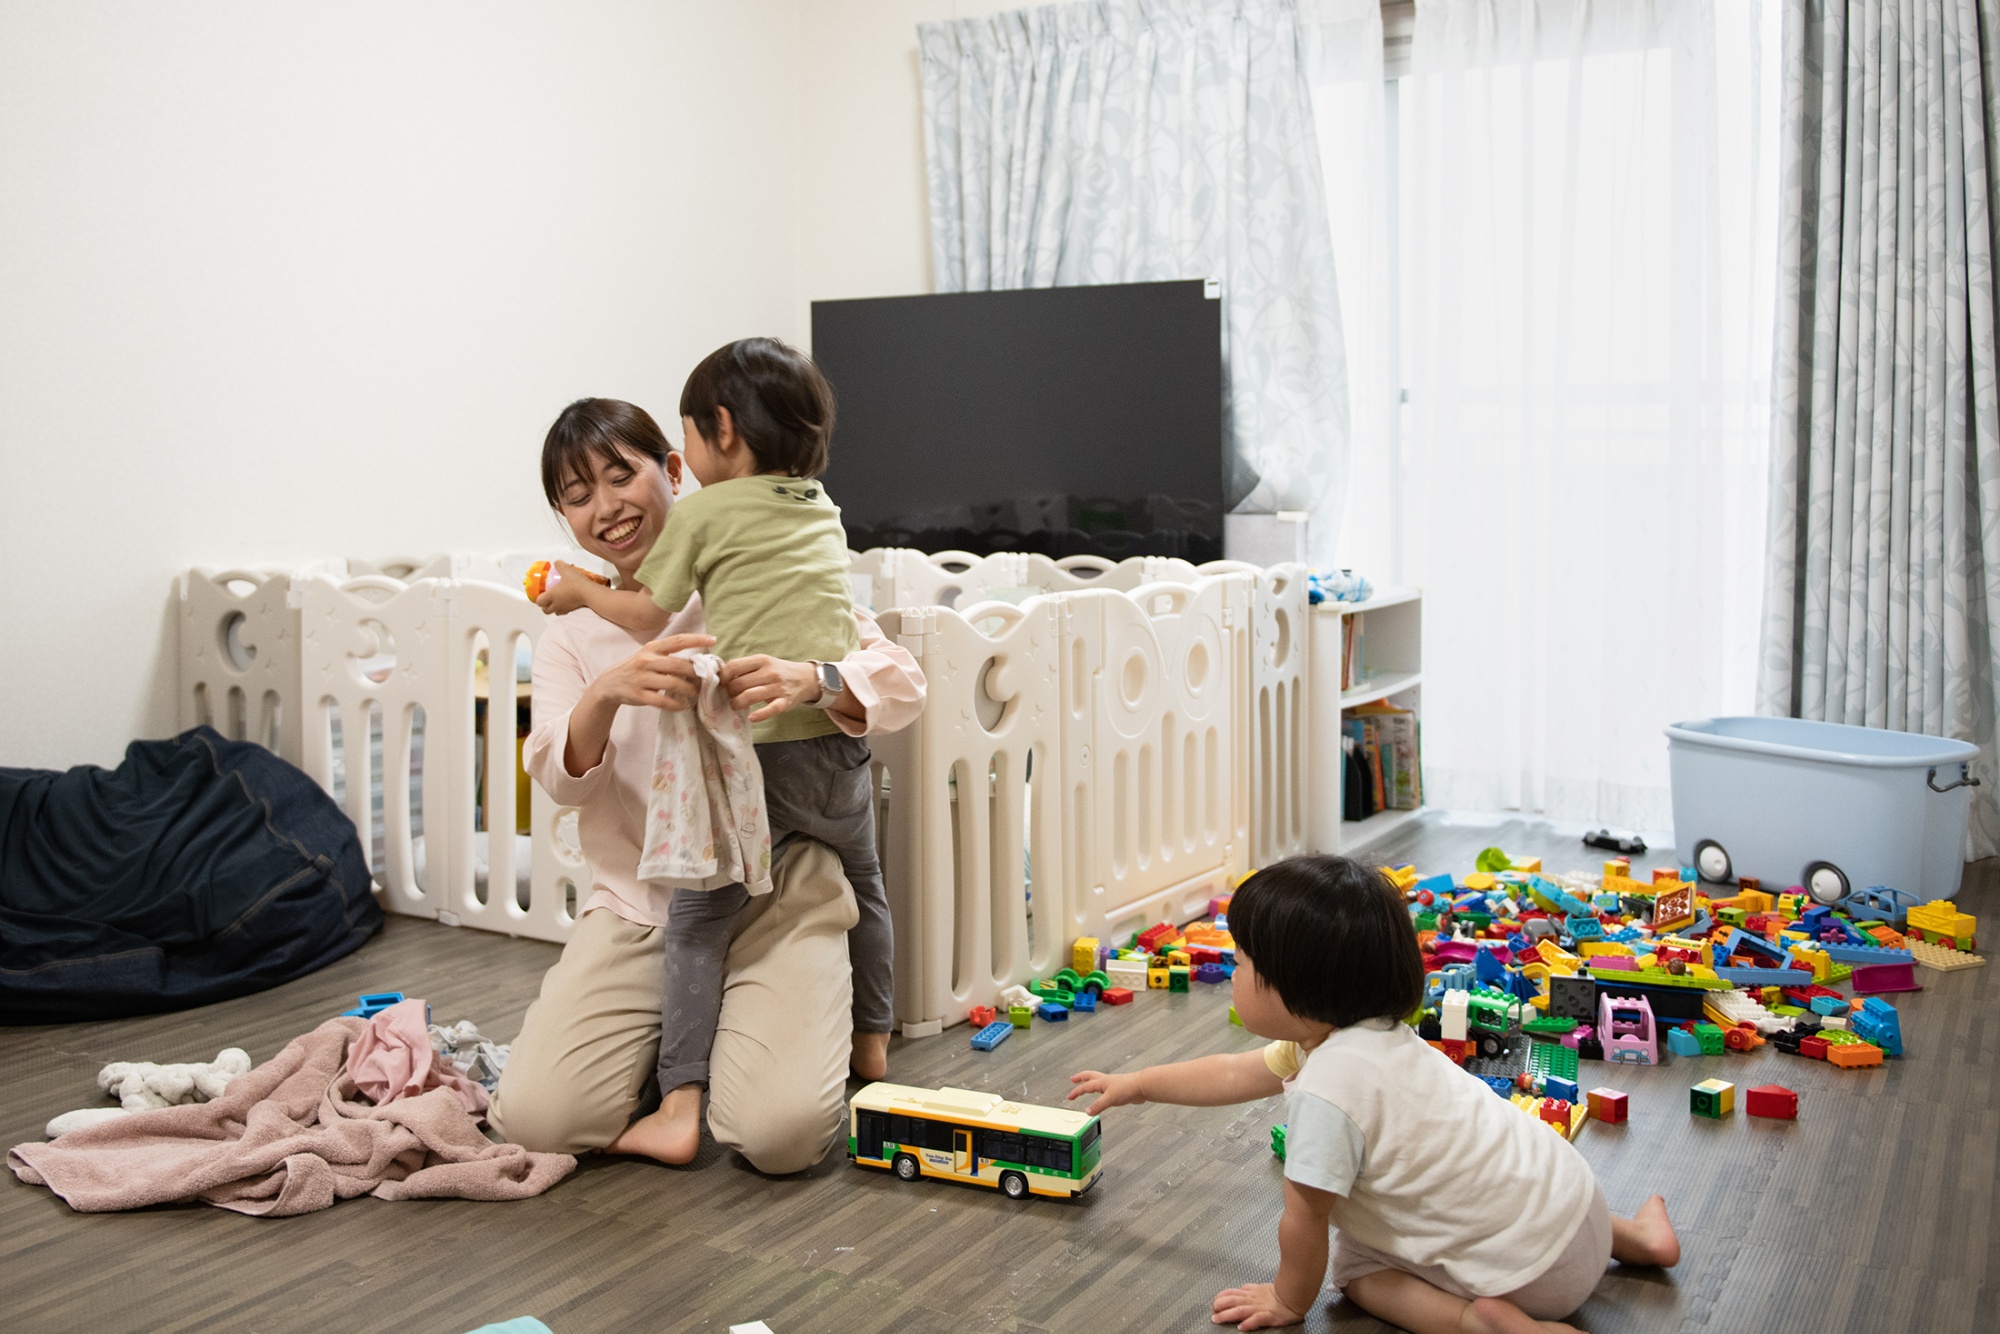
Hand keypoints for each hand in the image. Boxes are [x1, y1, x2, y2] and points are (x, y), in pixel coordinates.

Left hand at [535, 561, 601, 615]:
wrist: (589, 593)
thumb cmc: (576, 583)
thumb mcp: (566, 570)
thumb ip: (559, 565)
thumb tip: (557, 563)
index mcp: (551, 596)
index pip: (539, 602)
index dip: (538, 598)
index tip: (541, 594)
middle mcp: (557, 604)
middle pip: (545, 610)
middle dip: (545, 606)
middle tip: (547, 599)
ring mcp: (565, 608)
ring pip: (556, 613)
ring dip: (554, 608)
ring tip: (557, 601)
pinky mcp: (574, 610)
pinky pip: (566, 612)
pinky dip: (565, 609)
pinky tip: (568, 602)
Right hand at [593, 634, 714, 712]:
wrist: (609, 684)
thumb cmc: (636, 668)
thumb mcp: (648, 655)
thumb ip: (668, 656)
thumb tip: (698, 660)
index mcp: (651, 648)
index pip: (677, 640)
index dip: (697, 639)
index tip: (713, 640)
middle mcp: (646, 661)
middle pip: (679, 666)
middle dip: (696, 674)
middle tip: (706, 680)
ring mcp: (642, 678)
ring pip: (674, 684)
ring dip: (689, 691)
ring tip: (695, 694)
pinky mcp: (639, 695)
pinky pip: (664, 701)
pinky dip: (677, 705)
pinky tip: (683, 706)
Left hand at [719, 655, 821, 722]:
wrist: (806, 678)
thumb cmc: (779, 671)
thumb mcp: (764, 663)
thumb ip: (745, 668)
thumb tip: (721, 676)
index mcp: (761, 660)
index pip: (734, 666)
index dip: (723, 677)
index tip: (723, 683)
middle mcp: (769, 672)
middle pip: (739, 683)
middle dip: (730, 693)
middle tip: (731, 696)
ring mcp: (778, 687)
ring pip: (750, 696)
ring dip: (737, 704)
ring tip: (736, 706)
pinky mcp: (785, 702)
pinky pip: (770, 709)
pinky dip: (759, 715)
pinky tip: (752, 717)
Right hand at [1067, 1070, 1145, 1114]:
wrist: (1142, 1086)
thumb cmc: (1127, 1088)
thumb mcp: (1109, 1099)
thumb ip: (1098, 1106)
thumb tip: (1087, 1112)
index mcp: (1101, 1082)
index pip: (1085, 1087)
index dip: (1076, 1092)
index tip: (1069, 1097)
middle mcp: (1106, 1081)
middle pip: (1089, 1076)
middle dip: (1080, 1078)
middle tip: (1073, 1079)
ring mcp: (1112, 1084)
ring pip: (1098, 1081)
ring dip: (1090, 1082)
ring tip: (1086, 1085)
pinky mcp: (1119, 1090)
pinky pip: (1106, 1089)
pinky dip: (1101, 1091)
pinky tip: (1103, 1094)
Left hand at [1211, 1283, 1303, 1330]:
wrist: (1293, 1296)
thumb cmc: (1277, 1293)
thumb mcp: (1260, 1287)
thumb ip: (1249, 1288)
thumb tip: (1240, 1288)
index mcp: (1250, 1293)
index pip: (1231, 1293)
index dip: (1221, 1296)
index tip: (1214, 1301)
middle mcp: (1251, 1300)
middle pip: (1232, 1301)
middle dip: (1220, 1306)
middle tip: (1212, 1312)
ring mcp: (1259, 1308)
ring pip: (1240, 1310)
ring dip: (1227, 1315)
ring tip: (1218, 1319)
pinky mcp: (1268, 1316)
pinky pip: (1257, 1320)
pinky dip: (1249, 1323)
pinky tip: (1241, 1327)